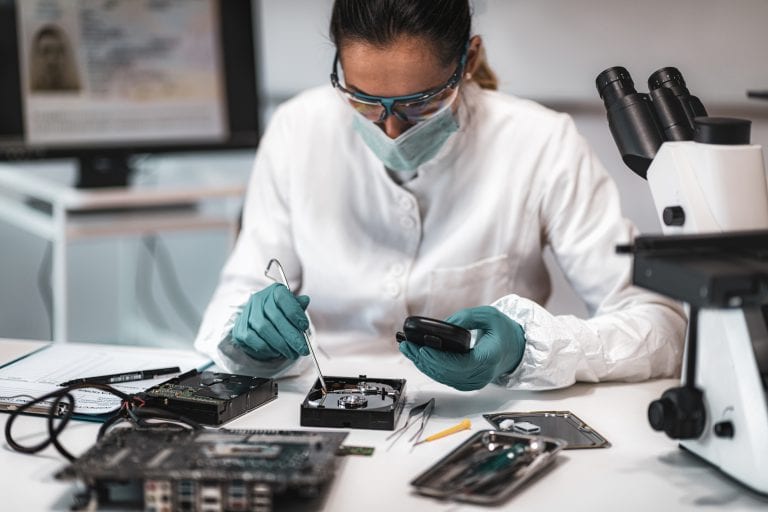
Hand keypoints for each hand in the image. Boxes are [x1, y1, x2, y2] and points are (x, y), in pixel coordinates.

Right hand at [231, 283, 310, 360]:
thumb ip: (298, 306)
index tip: (305, 327)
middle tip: (303, 349)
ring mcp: (247, 313)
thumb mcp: (292, 309)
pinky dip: (267, 348)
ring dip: (280, 344)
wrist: (259, 326)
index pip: (283, 298)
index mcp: (274, 290)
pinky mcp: (240, 329)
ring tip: (292, 353)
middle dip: (291, 336)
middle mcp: (259, 299)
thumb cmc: (282, 316)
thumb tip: (305, 300)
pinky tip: (276, 352)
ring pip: (264, 329)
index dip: (295, 313)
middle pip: (275, 317)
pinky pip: (254, 339)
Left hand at [399, 306, 525, 390]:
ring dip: (423, 364)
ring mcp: (473, 382)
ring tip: (407, 348)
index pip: (460, 364)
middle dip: (423, 359)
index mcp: (488, 359)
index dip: (439, 359)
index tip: (423, 349)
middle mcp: (480, 375)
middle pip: (447, 373)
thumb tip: (444, 323)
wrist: (515, 349)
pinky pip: (445, 377)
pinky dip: (430, 367)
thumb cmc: (503, 331)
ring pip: (443, 377)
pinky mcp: (467, 383)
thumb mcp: (489, 315)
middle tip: (406, 345)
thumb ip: (467, 317)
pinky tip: (418, 356)